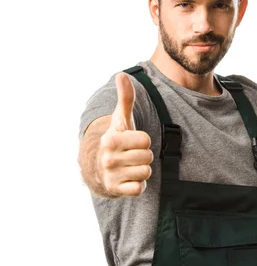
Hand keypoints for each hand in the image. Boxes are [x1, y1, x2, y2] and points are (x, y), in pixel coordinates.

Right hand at [97, 73, 153, 195]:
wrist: (100, 169)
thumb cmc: (117, 140)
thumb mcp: (121, 120)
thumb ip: (125, 99)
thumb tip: (122, 75)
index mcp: (110, 139)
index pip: (146, 140)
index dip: (142, 141)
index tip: (131, 142)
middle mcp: (108, 158)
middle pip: (148, 156)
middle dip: (143, 156)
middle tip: (130, 155)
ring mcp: (111, 176)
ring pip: (146, 172)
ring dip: (141, 170)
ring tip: (129, 166)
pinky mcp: (116, 190)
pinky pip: (140, 188)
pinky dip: (137, 184)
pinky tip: (128, 179)